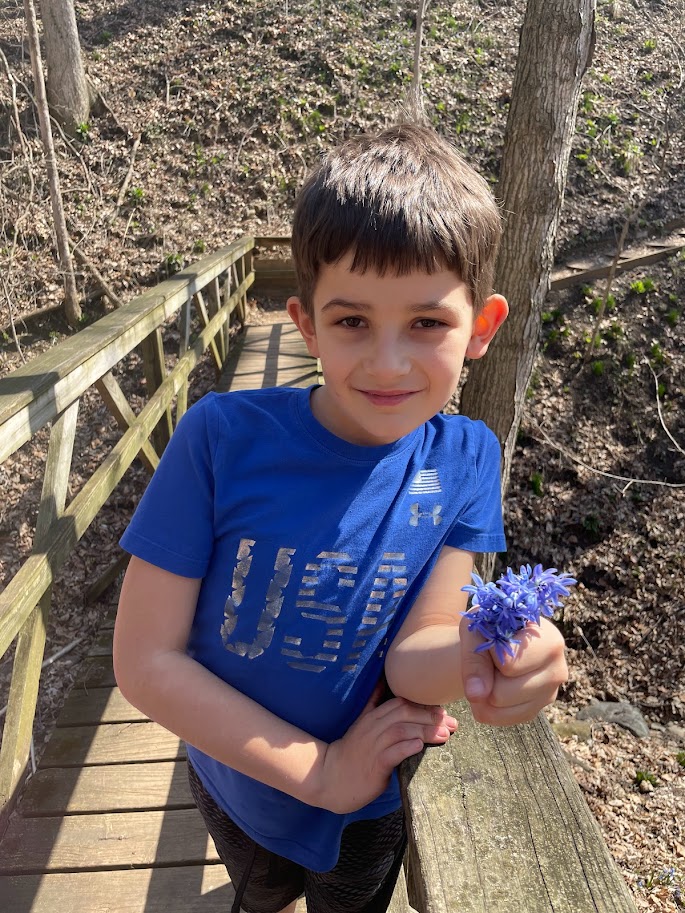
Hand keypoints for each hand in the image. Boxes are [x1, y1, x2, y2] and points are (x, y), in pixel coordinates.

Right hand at [317, 683, 456, 813]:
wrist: (330, 777)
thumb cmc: (352, 752)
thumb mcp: (362, 724)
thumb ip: (373, 704)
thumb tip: (381, 682)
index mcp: (372, 717)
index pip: (400, 703)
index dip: (423, 704)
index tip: (443, 709)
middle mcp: (373, 728)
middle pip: (404, 714)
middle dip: (430, 716)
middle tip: (451, 722)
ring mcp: (372, 746)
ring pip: (401, 731)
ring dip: (425, 731)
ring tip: (445, 735)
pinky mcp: (373, 765)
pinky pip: (392, 753)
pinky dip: (407, 748)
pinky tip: (420, 746)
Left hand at [459, 615, 567, 725]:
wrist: (493, 640)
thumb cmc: (487, 629)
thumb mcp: (476, 630)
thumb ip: (474, 658)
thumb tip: (476, 695)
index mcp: (550, 641)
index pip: (508, 664)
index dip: (490, 653)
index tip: (494, 638)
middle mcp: (557, 671)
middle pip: (502, 693)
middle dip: (485, 677)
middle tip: (490, 658)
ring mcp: (548, 695)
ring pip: (499, 707)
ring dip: (483, 692)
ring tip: (490, 670)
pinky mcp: (535, 711)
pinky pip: (499, 718)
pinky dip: (486, 705)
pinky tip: (491, 685)